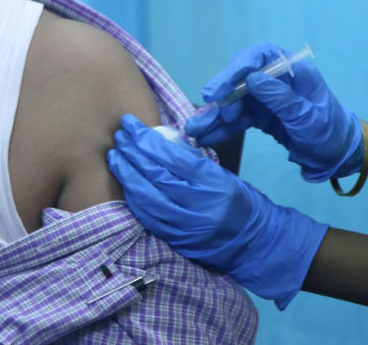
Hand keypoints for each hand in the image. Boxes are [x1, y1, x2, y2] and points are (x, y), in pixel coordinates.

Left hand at [108, 114, 327, 308]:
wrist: (253, 243)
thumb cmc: (238, 201)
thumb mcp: (221, 175)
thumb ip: (192, 161)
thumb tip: (160, 142)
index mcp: (212, 183)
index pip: (172, 158)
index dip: (147, 140)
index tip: (131, 125)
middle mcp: (198, 205)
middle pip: (156, 175)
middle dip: (133, 153)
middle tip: (119, 136)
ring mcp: (185, 225)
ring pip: (147, 197)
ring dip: (127, 175)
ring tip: (115, 157)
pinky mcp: (175, 239)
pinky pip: (148, 217)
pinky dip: (134, 198)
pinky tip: (125, 183)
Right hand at [185, 42, 362, 181]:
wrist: (340, 157)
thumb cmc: (330, 132)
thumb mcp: (308, 117)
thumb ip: (281, 98)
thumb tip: (252, 79)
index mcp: (293, 70)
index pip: (260, 57)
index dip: (237, 69)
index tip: (220, 88)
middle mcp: (276, 79)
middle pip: (241, 77)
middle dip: (221, 93)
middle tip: (206, 105)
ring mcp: (265, 97)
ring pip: (234, 100)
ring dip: (214, 115)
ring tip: (193, 129)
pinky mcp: (259, 115)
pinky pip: (236, 118)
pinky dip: (221, 127)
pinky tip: (205, 136)